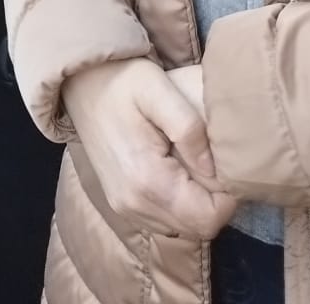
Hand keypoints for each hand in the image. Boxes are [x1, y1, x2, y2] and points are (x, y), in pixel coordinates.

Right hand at [63, 57, 236, 241]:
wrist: (82, 83)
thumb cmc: (123, 81)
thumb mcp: (159, 89)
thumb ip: (189, 129)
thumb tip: (214, 169)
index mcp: (147, 181)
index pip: (208, 219)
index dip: (228, 197)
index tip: (226, 165)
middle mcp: (134, 204)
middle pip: (197, 228)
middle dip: (214, 200)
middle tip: (211, 161)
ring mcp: (125, 207)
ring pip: (182, 228)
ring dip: (197, 204)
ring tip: (194, 163)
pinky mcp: (122, 203)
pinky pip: (164, 220)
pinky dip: (179, 204)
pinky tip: (176, 171)